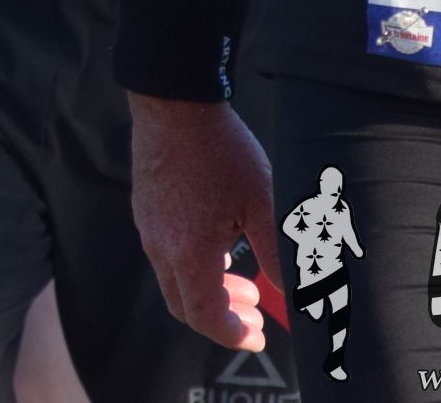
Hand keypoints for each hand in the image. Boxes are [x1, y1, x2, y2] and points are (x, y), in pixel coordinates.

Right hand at [129, 95, 278, 351]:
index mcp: (187, 252)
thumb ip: (279, 253)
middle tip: (256, 311)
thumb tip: (294, 290)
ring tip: (243, 279)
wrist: (174, 103)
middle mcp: (160, 246)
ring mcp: (148, 227)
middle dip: (222, 316)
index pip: (205, 317)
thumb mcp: (263, 203)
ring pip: (175, 279)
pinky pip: (166, 254)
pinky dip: (194, 265)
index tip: (257, 336)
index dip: (233, 335)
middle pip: (184, 305)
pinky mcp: (145, 210)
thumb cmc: (221, 150)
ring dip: (209, 289)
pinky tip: (220, 242)